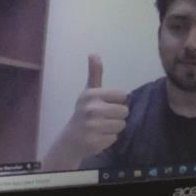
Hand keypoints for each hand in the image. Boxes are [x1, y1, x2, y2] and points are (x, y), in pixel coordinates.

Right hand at [42, 54, 128, 169]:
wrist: (70, 139)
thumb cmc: (84, 113)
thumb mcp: (89, 92)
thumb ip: (95, 74)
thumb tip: (94, 53)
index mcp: (91, 94)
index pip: (122, 95)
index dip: (117, 101)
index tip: (106, 105)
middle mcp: (91, 109)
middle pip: (124, 111)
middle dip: (117, 116)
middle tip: (104, 118)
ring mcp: (92, 126)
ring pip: (122, 125)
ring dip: (114, 128)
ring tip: (101, 127)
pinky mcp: (95, 141)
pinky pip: (116, 138)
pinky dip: (109, 139)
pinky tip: (99, 137)